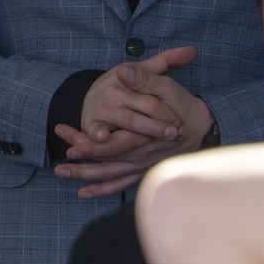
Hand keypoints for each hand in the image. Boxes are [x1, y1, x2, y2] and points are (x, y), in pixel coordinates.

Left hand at [55, 58, 214, 198]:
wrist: (203, 127)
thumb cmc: (183, 106)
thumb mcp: (166, 87)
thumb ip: (143, 80)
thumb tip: (122, 71)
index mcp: (145, 136)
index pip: (112, 145)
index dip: (90, 146)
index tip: (69, 144)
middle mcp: (142, 156)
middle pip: (107, 164)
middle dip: (81, 165)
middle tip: (59, 167)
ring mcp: (143, 166)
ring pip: (111, 176)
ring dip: (86, 177)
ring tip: (62, 173)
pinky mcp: (143, 170)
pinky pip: (121, 185)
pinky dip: (102, 190)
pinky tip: (84, 192)